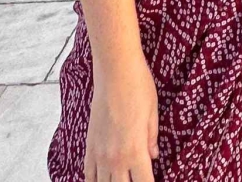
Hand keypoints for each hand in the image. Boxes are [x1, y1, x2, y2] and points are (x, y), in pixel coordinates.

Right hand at [85, 59, 158, 181]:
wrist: (115, 70)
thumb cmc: (139, 88)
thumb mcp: (153, 114)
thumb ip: (151, 140)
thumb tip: (154, 156)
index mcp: (136, 152)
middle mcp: (115, 157)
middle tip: (137, 177)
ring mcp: (99, 152)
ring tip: (121, 178)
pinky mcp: (89, 143)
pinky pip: (88, 172)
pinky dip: (94, 180)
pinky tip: (102, 179)